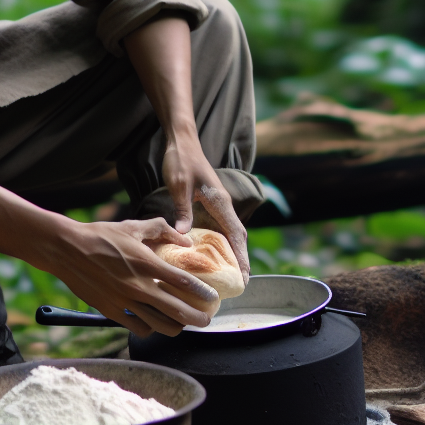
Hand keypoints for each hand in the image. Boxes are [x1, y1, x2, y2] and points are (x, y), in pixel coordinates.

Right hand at [46, 217, 220, 338]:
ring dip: (175, 327)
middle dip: (195, 318)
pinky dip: (150, 329)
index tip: (213, 299)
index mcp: (146, 263)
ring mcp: (123, 301)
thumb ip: (163, 230)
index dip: (201, 293)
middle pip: (175, 309)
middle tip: (206, 320)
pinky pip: (137, 327)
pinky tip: (156, 324)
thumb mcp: (135, 226)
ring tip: (183, 325)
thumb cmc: (102, 235)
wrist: (67, 249)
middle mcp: (137, 285)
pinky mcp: (110, 311)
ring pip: (158, 324)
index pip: (182, 282)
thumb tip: (186, 240)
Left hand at [163, 132, 249, 283]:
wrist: (182, 141)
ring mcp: (218, 203)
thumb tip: (183, 235)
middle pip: (237, 236)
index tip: (245, 275)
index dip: (241, 256)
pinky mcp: (211, 203)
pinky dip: (223, 242)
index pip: (236, 233)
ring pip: (231, 232)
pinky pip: (221, 227)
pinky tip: (215, 254)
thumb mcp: (179, 185)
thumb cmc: (181, 161)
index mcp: (220, 201)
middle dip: (241, 259)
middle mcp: (223, 204)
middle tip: (241, 283)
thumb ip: (183, 209)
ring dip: (233, 252)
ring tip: (231, 275)